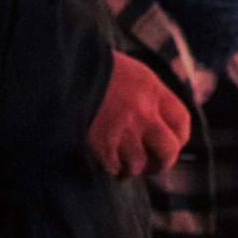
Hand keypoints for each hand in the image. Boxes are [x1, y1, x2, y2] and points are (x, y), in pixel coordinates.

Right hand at [87, 51, 190, 178]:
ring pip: (139, 164)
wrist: (56, 68)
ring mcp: (122, 129)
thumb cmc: (90, 67)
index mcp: (150, 88)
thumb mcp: (128, 72)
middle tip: (152, 166)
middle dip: (161, 163)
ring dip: (132, 169)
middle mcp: (142, 111)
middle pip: (168, 151)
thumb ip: (146, 94)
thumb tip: (159, 122)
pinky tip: (109, 165)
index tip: (171, 144)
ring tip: (124, 167)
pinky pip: (114, 167)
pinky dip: (112, 170)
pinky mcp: (100, 143)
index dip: (178, 137)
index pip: (181, 120)